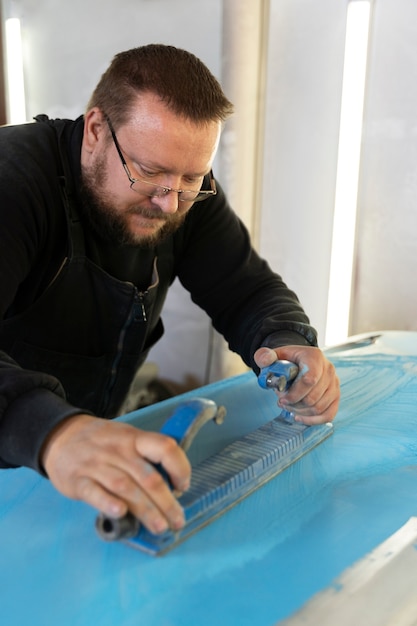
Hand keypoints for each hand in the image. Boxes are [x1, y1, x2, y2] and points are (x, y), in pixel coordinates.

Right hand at [41, 414, 190, 533]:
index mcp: (134, 439)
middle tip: (177, 521)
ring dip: (146, 510)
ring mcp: (97, 465)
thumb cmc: (101, 442)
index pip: (164, 448)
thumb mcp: (126, 438)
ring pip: (126, 488)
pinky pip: (94, 492)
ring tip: (159, 527)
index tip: (183, 486)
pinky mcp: (78, 480)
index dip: (179, 467)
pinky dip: (108, 503)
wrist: (61, 436)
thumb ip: (146, 458)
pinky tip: (120, 513)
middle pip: (148, 477)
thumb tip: (171, 486)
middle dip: (166, 502)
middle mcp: (118, 450)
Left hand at [254, 345, 339, 424]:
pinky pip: (328, 415)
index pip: (310, 380)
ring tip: (288, 407)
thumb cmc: (288, 360)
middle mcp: (329, 370)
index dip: (294, 394)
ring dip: (300, 412)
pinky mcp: (335, 397)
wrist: (300, 362)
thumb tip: (264, 360)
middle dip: (294, 404)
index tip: (281, 398)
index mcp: (315, 357)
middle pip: (313, 397)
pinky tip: (298, 417)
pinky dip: (312, 420)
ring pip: (319, 408)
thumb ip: (265, 355)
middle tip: (281, 402)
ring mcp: (334, 384)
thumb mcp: (275, 355)